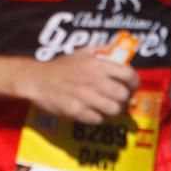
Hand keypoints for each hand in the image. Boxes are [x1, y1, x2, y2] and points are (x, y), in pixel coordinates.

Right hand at [21, 49, 138, 123]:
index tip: (131, 87)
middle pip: (123, 95)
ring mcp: (84, 96)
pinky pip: (97, 119)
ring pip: (113, 109)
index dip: (134, 83)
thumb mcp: (81, 52)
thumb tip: (120, 52)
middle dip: (123, 99)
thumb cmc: (60, 67)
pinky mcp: (76, 111)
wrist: (36, 80)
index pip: (128, 74)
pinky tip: (89, 111)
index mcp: (96, 64)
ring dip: (111, 110)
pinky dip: (96, 117)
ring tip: (103, 106)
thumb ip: (101, 50)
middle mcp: (93, 80)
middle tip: (116, 99)